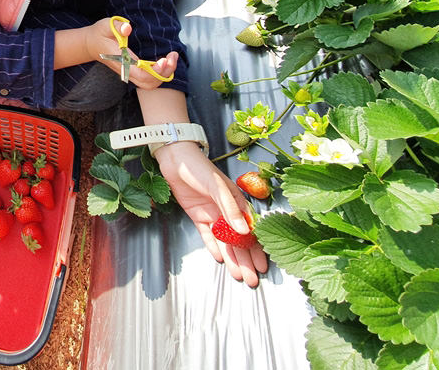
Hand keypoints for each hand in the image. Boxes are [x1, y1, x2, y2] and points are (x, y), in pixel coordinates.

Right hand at [86, 18, 178, 89]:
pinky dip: (160, 73)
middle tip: (172, 56)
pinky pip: (149, 80)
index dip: (155, 70)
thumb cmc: (100, 34)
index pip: (141, 73)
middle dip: (165, 73)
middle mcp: (126, 70)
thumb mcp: (106, 25)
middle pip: (149, 83)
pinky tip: (166, 61)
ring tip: (172, 58)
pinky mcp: (133, 72)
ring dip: (164, 74)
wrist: (91, 45)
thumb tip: (128, 28)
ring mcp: (130, 73)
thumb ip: (117, 26)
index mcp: (121, 60)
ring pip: (150, 84)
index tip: (165, 59)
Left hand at [154, 143, 267, 286]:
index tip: (264, 266)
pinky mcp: (197, 215)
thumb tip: (244, 231)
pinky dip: (213, 246)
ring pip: (224, 242)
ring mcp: (212, 213)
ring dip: (232, 258)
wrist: (174, 158)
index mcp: (237, 203)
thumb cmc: (199, 167)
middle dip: (246, 261)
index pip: (251, 231)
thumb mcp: (217, 186)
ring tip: (239, 276)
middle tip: (252, 280)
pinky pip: (208, 235)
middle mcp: (227, 211)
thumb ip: (229, 208)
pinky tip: (219, 258)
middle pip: (238, 241)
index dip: (257, 249)